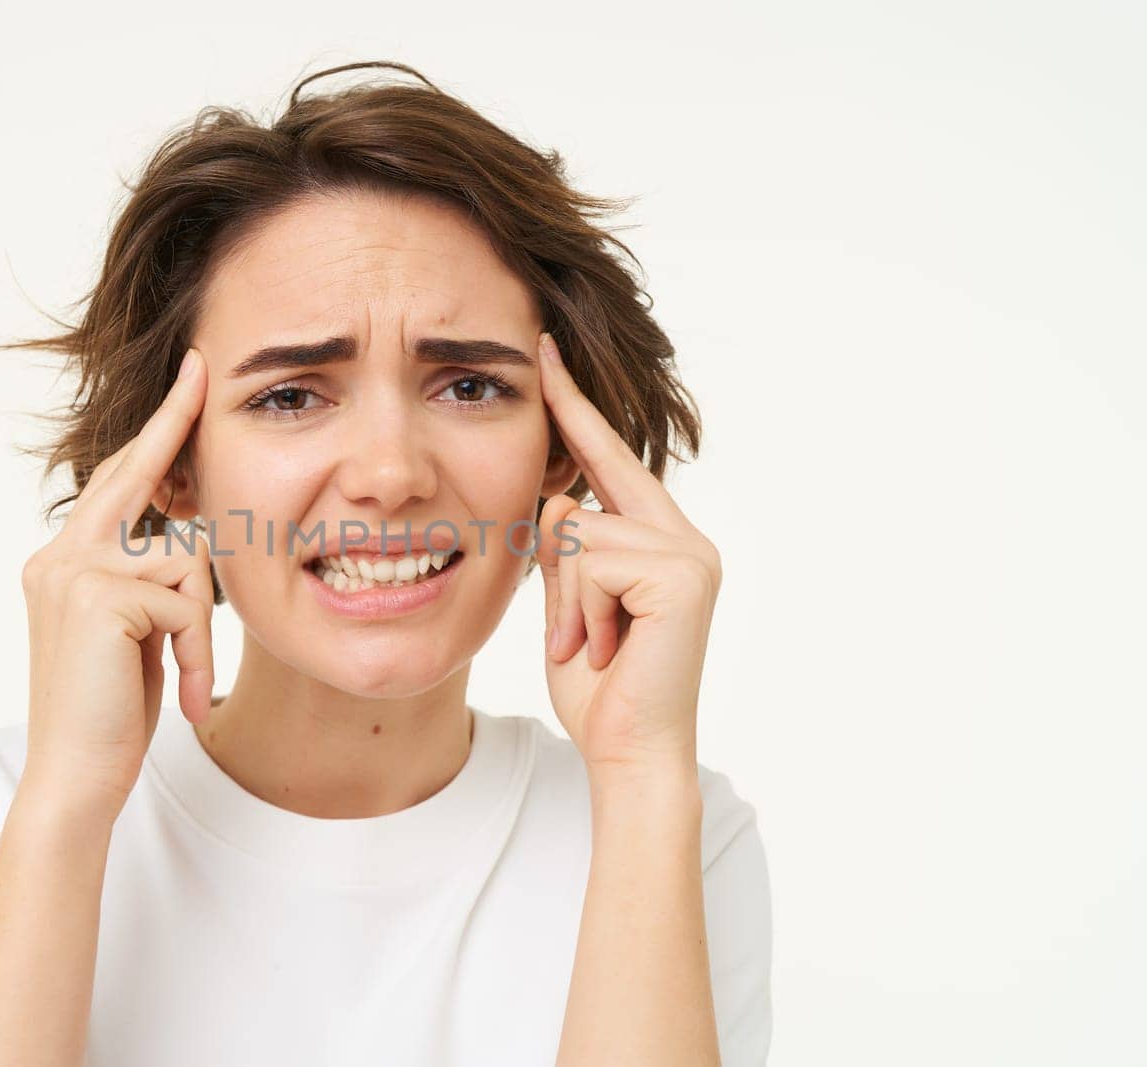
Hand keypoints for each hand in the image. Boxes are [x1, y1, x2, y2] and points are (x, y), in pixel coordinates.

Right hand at [16, 348, 214, 813]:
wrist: (74, 780)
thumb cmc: (110, 717)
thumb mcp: (132, 638)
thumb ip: (144, 586)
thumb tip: (185, 541)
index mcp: (63, 563)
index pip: (115, 485)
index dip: (152, 436)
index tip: (186, 386)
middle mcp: (59, 556)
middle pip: (133, 475)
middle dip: (173, 423)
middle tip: (202, 372)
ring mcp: (74, 572)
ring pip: (186, 562)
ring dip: (202, 632)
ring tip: (187, 686)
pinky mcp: (100, 597)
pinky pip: (187, 604)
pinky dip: (199, 655)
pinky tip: (183, 699)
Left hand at [534, 333, 722, 777]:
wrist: (629, 750)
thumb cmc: (598, 687)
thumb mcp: (568, 602)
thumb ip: (566, 548)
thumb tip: (559, 499)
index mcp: (658, 538)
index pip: (605, 458)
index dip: (573, 405)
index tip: (543, 350)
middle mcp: (683, 536)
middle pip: (577, 501)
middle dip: (560, 578)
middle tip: (587, 642)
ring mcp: (688, 551)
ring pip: (576, 531)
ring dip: (568, 603)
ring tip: (598, 648)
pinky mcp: (682, 573)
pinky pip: (592, 560)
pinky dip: (583, 611)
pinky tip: (610, 648)